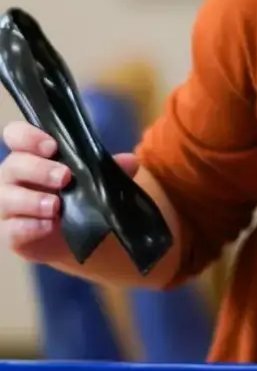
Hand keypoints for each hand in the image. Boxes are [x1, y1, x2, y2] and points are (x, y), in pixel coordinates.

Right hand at [0, 122, 137, 265]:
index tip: (52, 145)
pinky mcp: (10, 232)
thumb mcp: (97, 179)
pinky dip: (29, 226)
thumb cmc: (80, 195)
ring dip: (32, 200)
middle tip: (65, 177)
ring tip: (56, 205)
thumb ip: (111, 168)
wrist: (78, 235)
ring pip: (7, 197)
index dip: (28, 136)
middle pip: (13, 165)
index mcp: (30, 154)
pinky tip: (48, 226)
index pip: (16, 135)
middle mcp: (13, 176)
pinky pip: (11, 229)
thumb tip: (131, 161)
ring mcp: (8, 204)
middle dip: (38, 169)